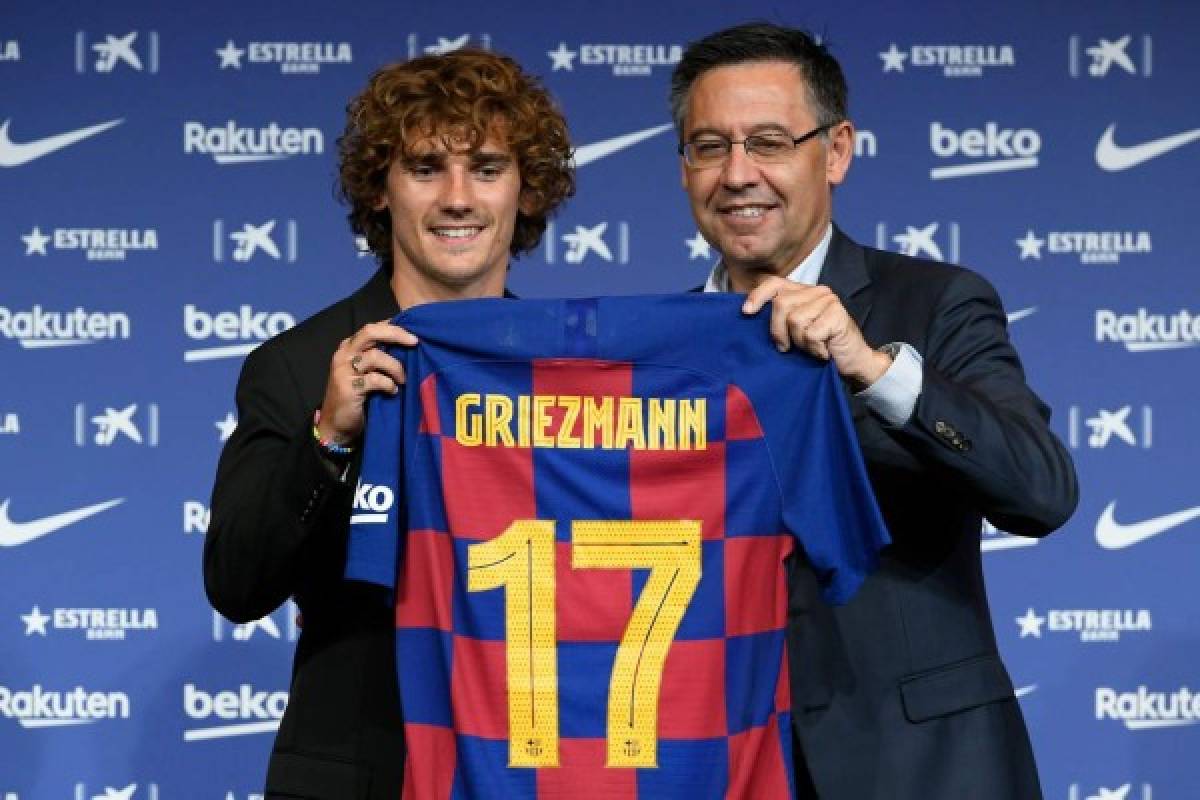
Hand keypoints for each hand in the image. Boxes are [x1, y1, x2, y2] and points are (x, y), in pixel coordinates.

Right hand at [317, 321, 416, 444]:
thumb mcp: (367, 371)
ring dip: (395, 367)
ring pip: (375, 356)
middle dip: (396, 334)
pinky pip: (375, 379)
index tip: (413, 334)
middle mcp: (344, 354)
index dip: (394, 328)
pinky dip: (389, 384)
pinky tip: (393, 391)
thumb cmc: (357, 397)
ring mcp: (343, 370)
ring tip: (402, 379)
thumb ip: (379, 356)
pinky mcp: (347, 387)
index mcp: (349, 347)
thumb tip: (408, 344)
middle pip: (370, 332)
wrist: (336, 425)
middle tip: (415, 342)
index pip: (372, 328)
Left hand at [742, 277, 890, 389]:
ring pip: (795, 320)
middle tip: (788, 347)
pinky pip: (810, 334)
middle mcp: (816, 291)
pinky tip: (823, 352)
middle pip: (780, 304)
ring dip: (799, 343)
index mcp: (803, 291)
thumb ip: (778, 319)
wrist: (852, 363)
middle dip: (778, 331)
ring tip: (811, 348)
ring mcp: (829, 300)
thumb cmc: (819, 348)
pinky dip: (813, 349)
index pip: (774, 283)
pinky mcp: (838, 314)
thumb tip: (748, 314)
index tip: (746, 312)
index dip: (757, 296)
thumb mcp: (793, 332)